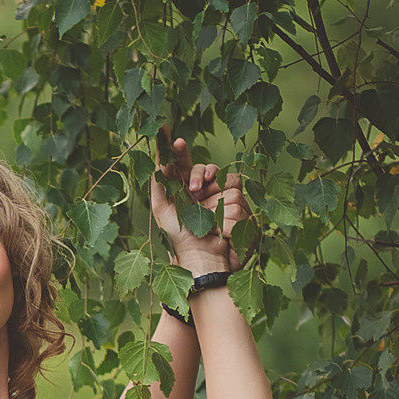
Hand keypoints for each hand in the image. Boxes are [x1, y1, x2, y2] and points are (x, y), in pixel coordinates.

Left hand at [148, 128, 248, 276]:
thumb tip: (158, 159)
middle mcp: (206, 191)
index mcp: (185, 189)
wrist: (202, 261)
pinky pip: (237, 203)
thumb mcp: (162, 210)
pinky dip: (227, 220)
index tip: (172, 136)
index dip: (177, 149)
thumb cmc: (179, 238)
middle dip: (200, 176)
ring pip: (228, 186)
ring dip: (215, 209)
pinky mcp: (240, 211)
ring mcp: (224, 200)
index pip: (183, 163)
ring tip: (207, 226)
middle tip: (193, 191)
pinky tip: (220, 233)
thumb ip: (159, 184)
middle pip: (208, 169)